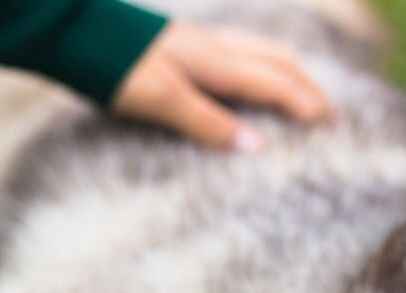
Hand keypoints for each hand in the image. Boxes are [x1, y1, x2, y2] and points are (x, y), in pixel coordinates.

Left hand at [112, 21, 333, 150]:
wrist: (73, 32)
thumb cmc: (117, 67)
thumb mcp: (163, 101)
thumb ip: (210, 124)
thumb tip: (258, 148)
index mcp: (218, 62)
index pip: (277, 83)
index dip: (307, 105)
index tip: (332, 126)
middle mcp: (217, 47)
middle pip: (279, 62)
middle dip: (308, 87)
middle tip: (330, 114)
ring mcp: (202, 42)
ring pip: (262, 51)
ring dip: (290, 72)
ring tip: (303, 93)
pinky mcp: (187, 43)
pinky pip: (243, 51)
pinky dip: (264, 65)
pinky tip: (252, 77)